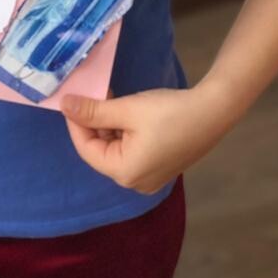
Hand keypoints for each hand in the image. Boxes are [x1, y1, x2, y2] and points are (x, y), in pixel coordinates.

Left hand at [60, 81, 234, 194]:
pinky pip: (131, 150)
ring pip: (116, 149)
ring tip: (109, 97)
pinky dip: (124, 131)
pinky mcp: (160, 167)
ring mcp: (150, 177)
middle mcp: (135, 183)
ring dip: (109, 124)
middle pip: (101, 151)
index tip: (71, 98)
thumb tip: (64, 105)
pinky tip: (126, 110)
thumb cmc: (168, 112)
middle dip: (94, 122)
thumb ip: (93, 110)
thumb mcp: (127, 109)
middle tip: (92, 94)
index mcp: (125, 173)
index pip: (86, 149)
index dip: (75, 123)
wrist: (213, 112)